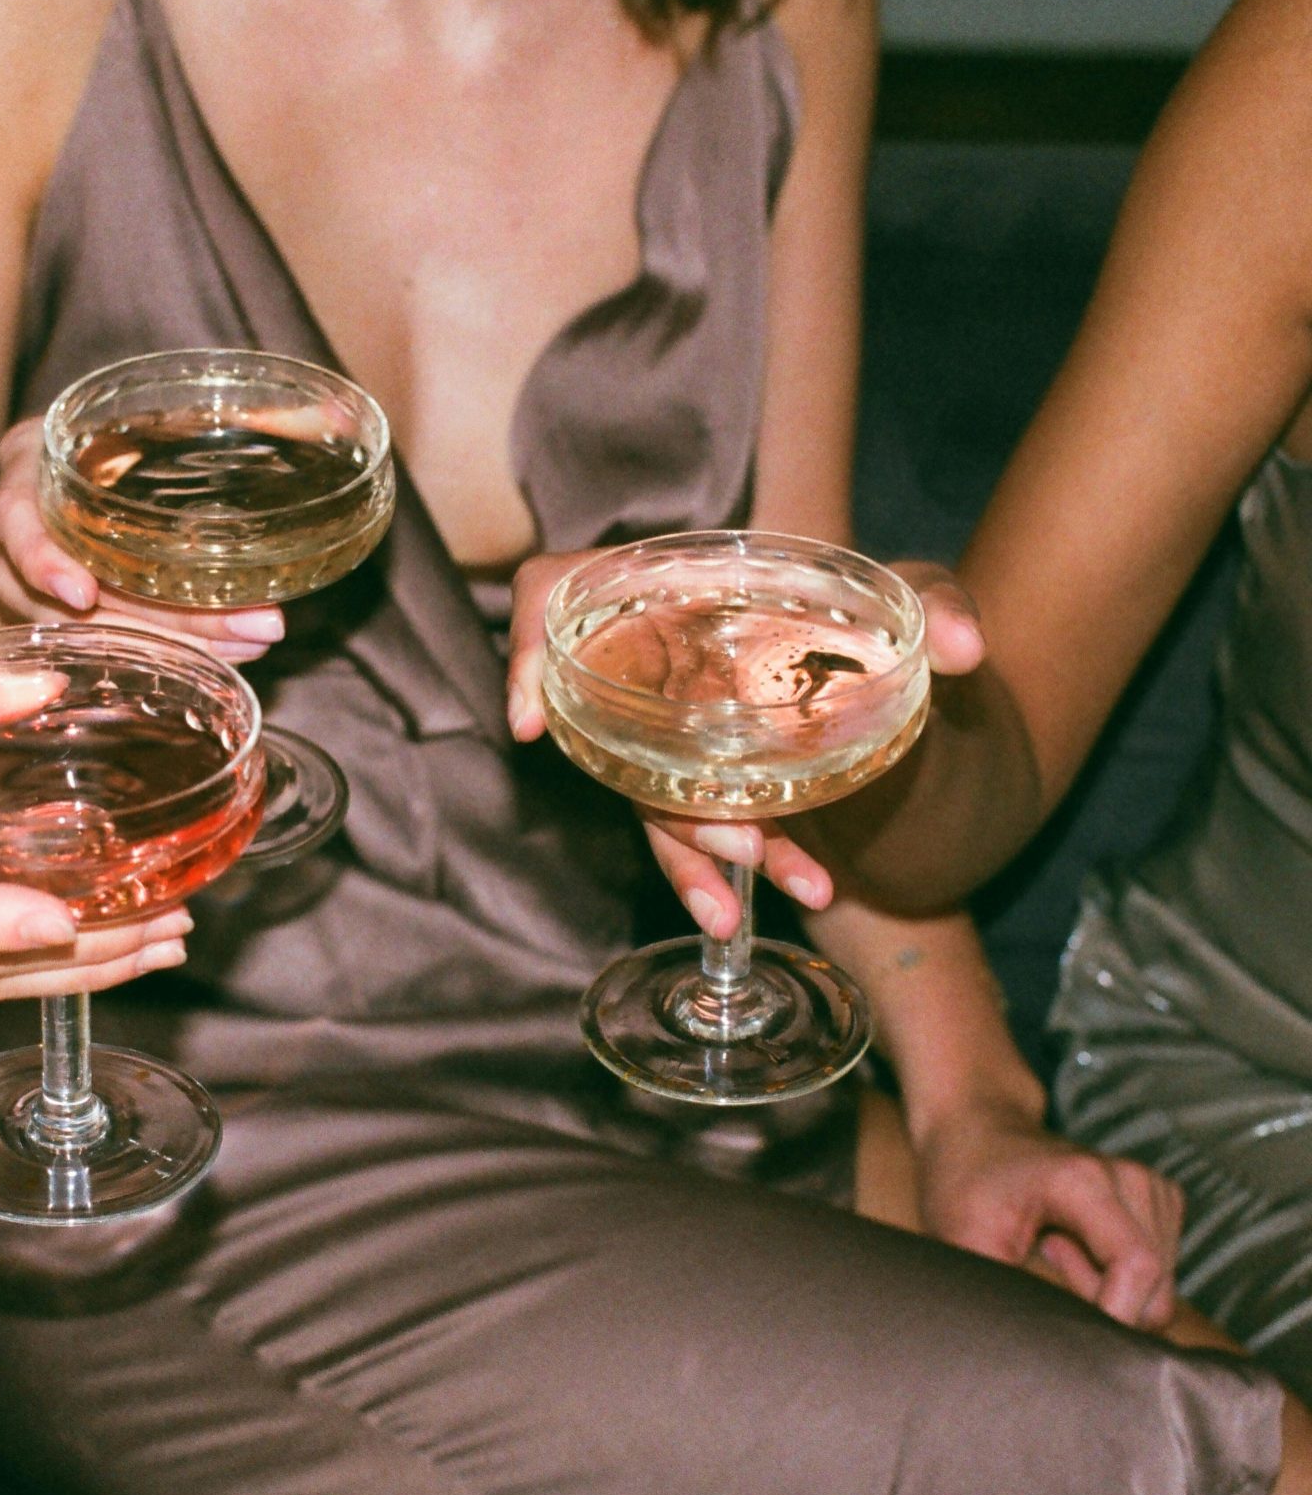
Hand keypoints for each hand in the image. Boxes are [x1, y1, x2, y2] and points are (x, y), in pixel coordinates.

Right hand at [0, 418, 284, 661]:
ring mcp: (32, 585)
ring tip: (250, 642)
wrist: (82, 468)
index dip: (42, 561)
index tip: (84, 593)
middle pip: (67, 597)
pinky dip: (168, 650)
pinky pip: (109, 646)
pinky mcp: (64, 618)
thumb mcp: (155, 413)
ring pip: (90, 633)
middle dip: (160, 620)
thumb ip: (238, 417)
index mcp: (27, 470)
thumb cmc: (117, 435)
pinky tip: (225, 655)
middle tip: (248, 627)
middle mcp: (18, 534)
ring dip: (174, 643)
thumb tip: (340, 412)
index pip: (11, 521)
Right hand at [504, 551, 988, 937]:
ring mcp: (669, 726)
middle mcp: (653, 658)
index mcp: (673, 589)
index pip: (556, 595)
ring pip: (647, 798)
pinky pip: (687, 829)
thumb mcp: (908, 590)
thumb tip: (967, 649)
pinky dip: (721, 870)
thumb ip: (936, 604)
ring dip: (694, 857)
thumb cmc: (881, 611)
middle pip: (605, 728)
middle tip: (740, 846)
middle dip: (664, 801)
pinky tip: (775, 900)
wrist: (909, 670)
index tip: (527, 723)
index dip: (529, 652)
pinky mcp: (698, 780)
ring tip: (747, 905)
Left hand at [911, 1100, 1183, 1332]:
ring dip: (1107, 1288)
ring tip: (1052, 1247)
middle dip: (1104, 1304)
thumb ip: (1004, 1295)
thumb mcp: (961, 1241)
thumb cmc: (961, 1185)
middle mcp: (1132, 1179)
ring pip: (1159, 1288)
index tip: (1070, 1335)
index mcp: (1085, 1182)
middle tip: (1043, 1262)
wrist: (974, 1130)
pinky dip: (1117, 1274)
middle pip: (1156, 1289)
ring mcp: (1152, 1187)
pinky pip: (1158, 1273)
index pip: (1138, 1268)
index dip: (1115, 1316)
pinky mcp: (1159, 1200)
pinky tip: (1073, 1243)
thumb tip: (1032, 1353)